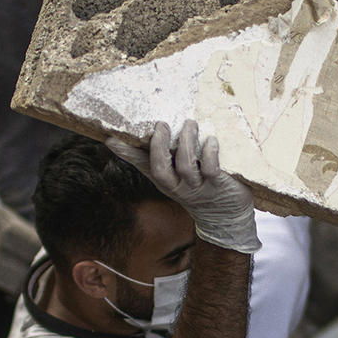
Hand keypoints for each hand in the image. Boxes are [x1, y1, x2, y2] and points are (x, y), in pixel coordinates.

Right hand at [105, 121, 259, 253]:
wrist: (227, 214)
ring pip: (185, 165)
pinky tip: (211, 140)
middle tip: (162, 124)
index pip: (142, 164)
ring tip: (189, 123)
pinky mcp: (217, 185)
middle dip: (159, 146)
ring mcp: (196, 187)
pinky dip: (209, 153)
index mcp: (165, 179)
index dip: (126, 153)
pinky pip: (210, 169)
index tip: (111, 138)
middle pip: (160, 168)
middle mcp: (177, 185)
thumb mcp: (179, 172)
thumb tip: (154, 126)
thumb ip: (168, 154)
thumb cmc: (200, 185)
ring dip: (186, 142)